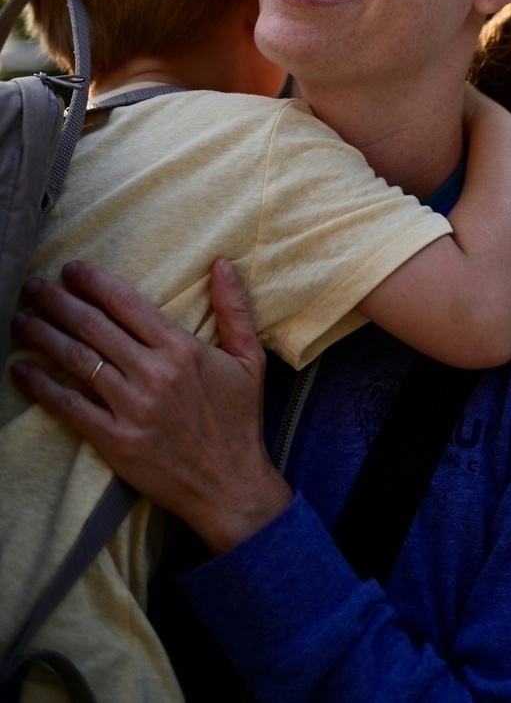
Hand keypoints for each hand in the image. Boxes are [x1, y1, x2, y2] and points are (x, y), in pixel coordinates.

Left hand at [13, 258, 292, 553]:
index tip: (72, 270)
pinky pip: (70, 407)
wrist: (230, 486)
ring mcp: (132, 407)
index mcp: (182, 349)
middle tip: (34, 287)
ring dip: (44, 336)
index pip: (128, 304)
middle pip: (94, 327)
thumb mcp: (250, 359)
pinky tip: (21, 371)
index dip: (95, 283)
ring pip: (78, 360)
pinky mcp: (115, 440)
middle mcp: (154, 373)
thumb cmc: (239, 420)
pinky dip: (42, 386)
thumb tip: (222, 262)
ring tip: (21, 319)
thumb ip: (234, 308)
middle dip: (59, 302)